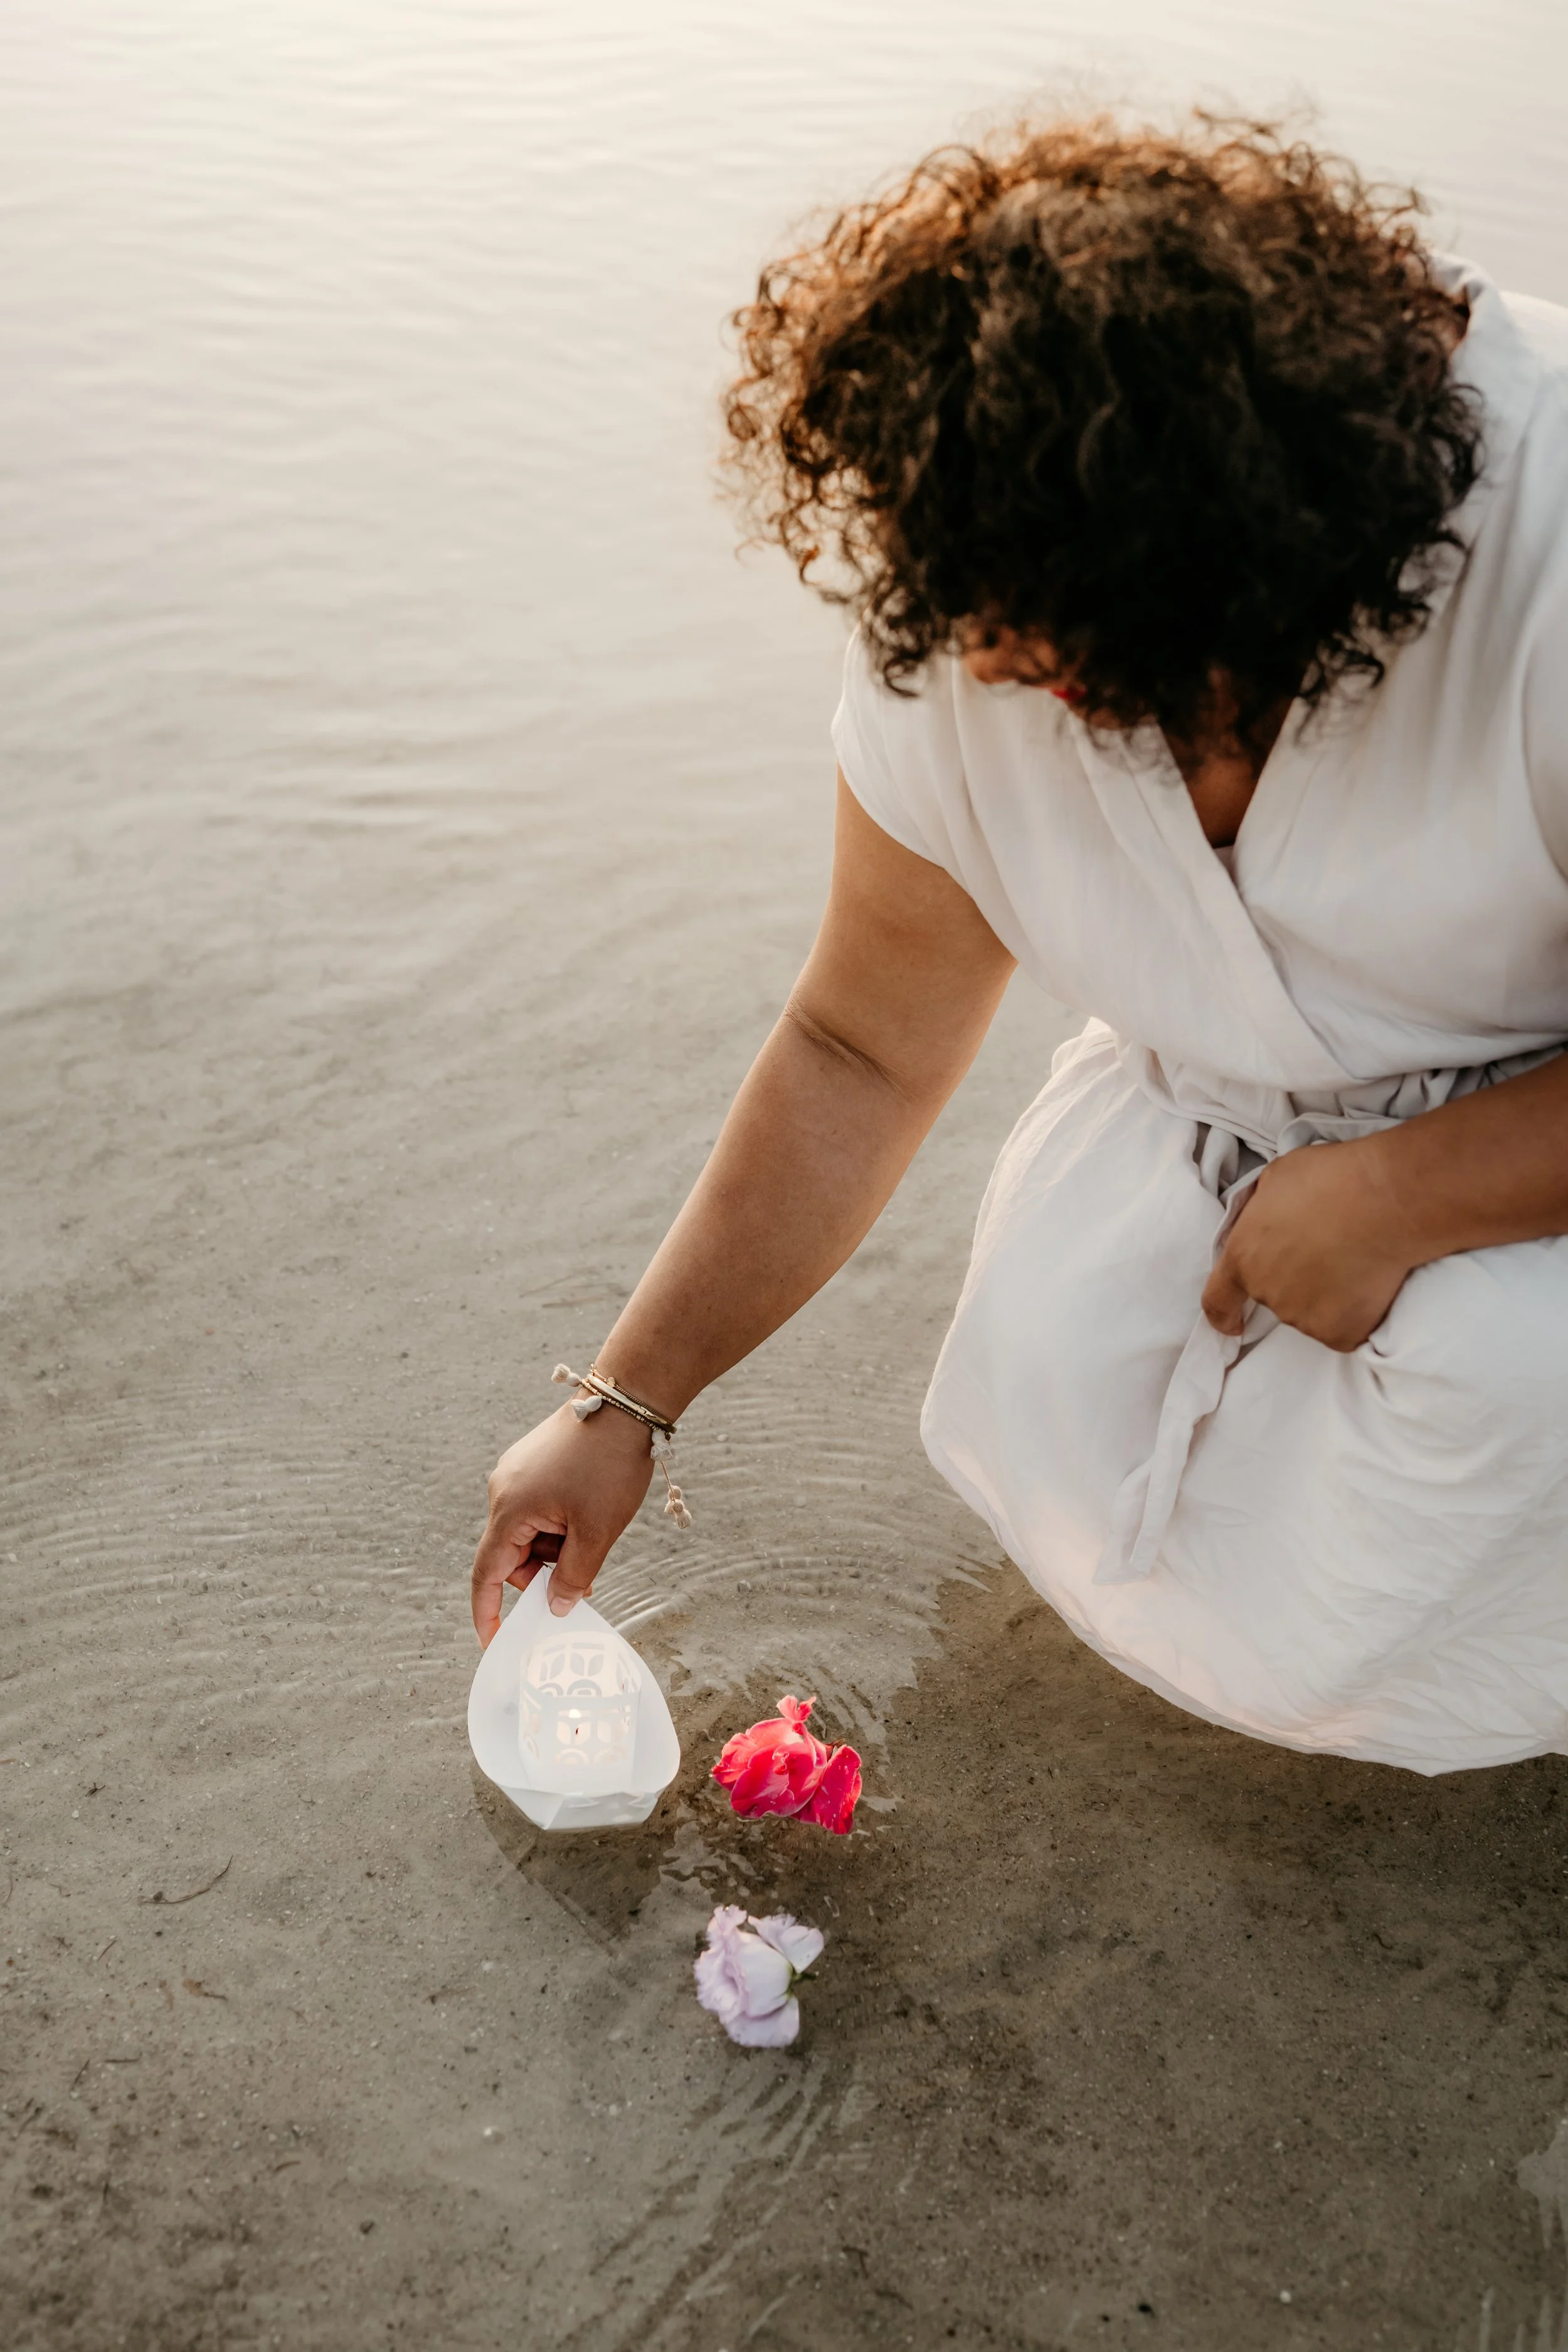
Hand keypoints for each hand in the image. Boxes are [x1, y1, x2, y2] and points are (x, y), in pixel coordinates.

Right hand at [470, 1403, 654, 1645]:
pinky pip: (537, 1507)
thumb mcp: (597, 1532)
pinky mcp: (532, 1461)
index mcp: (509, 1509)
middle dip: (543, 1573)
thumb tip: (557, 1606)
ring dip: (555, 1546)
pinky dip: (558, 1524)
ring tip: (594, 1534)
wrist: (625, 1402)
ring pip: (528, 1531)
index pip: (487, 1573)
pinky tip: (588, 1514)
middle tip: (584, 1579)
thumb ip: (573, 1576)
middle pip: (511, 1553)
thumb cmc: (610, 1464)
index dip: (487, 1612)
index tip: (492, 1641)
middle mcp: (502, 1489)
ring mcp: (516, 1472)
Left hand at [1201, 1137, 1413, 1352]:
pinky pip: (1343, 1327)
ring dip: (1324, 1293)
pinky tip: (1368, 1282)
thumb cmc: (1330, 1179)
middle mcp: (1268, 1293)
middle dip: (1293, 1277)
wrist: (1385, 1201)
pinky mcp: (1342, 1333)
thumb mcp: (1275, 1181)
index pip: (1217, 1301)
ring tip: (1351, 1258)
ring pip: (1309, 1311)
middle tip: (1324, 1248)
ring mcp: (1304, 1317)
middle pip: (1274, 1296)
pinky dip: (1354, 1311)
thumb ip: (1260, 1212)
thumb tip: (1266, 1221)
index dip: (1224, 1314)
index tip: (1234, 1323)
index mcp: (1244, 1258)